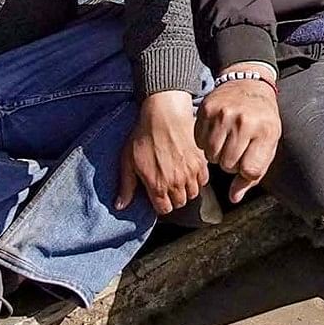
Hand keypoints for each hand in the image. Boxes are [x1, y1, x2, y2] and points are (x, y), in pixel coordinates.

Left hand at [114, 90, 205, 215]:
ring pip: (193, 194)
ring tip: (178, 179)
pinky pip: (203, 181)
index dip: (160, 204)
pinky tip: (188, 171)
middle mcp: (176, 183)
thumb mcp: (127, 162)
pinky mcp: (201, 162)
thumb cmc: (144, 136)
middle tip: (167, 186)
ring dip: (186, 190)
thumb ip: (126, 187)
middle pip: (179, 203)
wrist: (164, 114)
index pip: (164, 209)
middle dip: (172, 198)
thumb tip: (120, 206)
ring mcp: (191, 173)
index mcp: (157, 186)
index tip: (157, 195)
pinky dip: (197, 179)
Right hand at [196, 75, 280, 201]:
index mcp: (264, 131)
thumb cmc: (262, 118)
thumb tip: (234, 197)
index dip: (246, 172)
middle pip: (228, 165)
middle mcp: (243, 121)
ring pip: (211, 156)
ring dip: (217, 155)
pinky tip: (217, 133)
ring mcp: (223, 114)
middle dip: (231, 163)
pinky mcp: (207, 109)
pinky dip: (206, 143)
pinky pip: (199, 141)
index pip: (250, 170)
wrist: (249, 85)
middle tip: (237, 150)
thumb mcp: (269, 143)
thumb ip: (254, 173)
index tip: (247, 163)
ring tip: (227, 142)